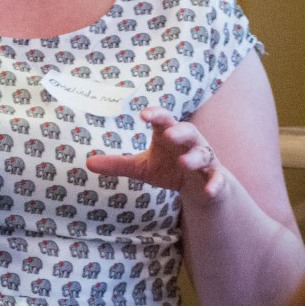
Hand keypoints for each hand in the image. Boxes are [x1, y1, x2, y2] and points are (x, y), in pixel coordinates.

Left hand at [86, 106, 226, 200]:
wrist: (198, 187)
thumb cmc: (169, 169)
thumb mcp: (142, 168)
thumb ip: (118, 164)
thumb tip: (87, 163)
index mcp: (170, 135)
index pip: (164, 119)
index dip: (156, 115)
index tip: (143, 115)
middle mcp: (189, 143)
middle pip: (187, 131)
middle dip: (179, 131)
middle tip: (168, 133)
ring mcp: (204, 158)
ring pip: (203, 153)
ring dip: (194, 157)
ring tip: (183, 161)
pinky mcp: (215, 176)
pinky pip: (217, 178)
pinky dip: (214, 183)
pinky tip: (209, 190)